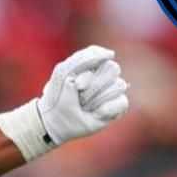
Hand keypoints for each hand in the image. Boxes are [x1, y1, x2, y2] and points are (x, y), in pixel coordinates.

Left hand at [0, 45, 130, 160]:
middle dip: (92, 86)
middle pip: (112, 70)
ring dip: (96, 99)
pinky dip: (105, 110)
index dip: (88, 74)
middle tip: (79, 96)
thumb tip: (111, 54)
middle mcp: (104, 75)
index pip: (102, 58)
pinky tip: (94, 114)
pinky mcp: (116, 107)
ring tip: (84, 106)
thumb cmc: (59, 96)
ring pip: (118, 86)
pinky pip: (121, 102)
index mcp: (92, 64)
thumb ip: (84, 58)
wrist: (55, 122)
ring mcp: (111, 91)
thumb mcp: (65, 72)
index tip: (75, 85)